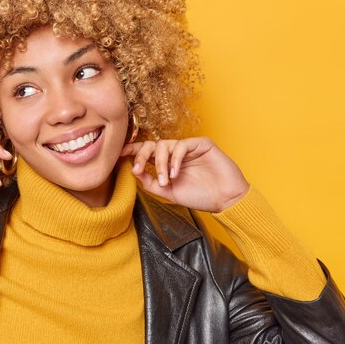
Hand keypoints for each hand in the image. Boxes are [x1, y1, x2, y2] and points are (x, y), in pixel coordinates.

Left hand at [120, 137, 249, 212]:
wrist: (225, 200)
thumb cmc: (199, 196)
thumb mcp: (168, 192)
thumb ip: (149, 182)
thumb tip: (132, 170)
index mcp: (167, 162)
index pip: (146, 151)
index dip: (132, 150)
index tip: (119, 154)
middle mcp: (175, 153)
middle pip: (151, 145)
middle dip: (141, 155)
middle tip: (137, 169)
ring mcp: (188, 147)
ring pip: (164, 145)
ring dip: (160, 164)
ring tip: (165, 180)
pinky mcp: (201, 144)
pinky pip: (181, 145)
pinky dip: (174, 160)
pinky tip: (175, 173)